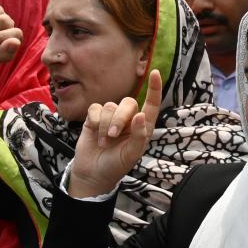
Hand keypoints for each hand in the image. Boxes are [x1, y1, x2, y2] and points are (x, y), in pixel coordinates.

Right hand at [68, 70, 162, 197]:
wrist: (92, 174)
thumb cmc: (115, 166)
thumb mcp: (131, 155)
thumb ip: (139, 136)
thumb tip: (141, 115)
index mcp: (142, 127)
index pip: (151, 105)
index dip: (154, 89)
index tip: (155, 73)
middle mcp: (128, 119)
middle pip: (128, 103)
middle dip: (119, 118)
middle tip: (113, 136)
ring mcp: (111, 118)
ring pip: (110, 106)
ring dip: (105, 125)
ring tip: (104, 142)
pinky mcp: (94, 118)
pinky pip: (96, 108)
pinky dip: (95, 121)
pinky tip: (94, 132)